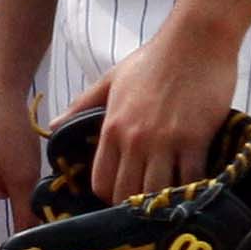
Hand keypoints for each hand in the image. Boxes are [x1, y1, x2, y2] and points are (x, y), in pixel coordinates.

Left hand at [88, 21, 242, 204]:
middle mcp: (134, 139)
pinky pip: (191, 178)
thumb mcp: (110, 80)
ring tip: (168, 203)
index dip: (108, 195)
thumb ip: (82, 105)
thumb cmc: (152, 60)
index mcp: (111, 128)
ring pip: (157, 192)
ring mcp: (166, 141)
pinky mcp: (196, 140)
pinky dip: (191, 189)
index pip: (101, 180)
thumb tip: (54, 124)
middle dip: (133, 206)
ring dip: (162, 202)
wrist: (194, 42)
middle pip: (127, 193)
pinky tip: (193, 189)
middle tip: (145, 207)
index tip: (120, 196)